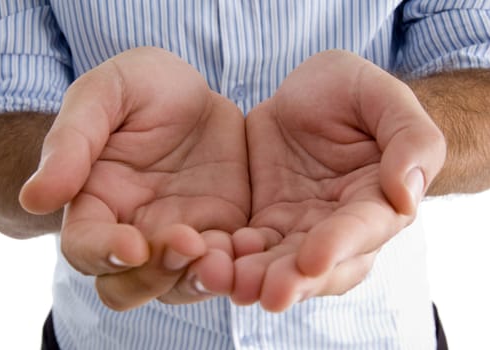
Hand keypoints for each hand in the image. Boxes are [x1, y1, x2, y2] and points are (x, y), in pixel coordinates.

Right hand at [19, 47, 249, 309]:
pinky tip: (251, 246)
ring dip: (197, 280)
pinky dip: (236, 267)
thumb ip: (71, 141)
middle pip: (128, 286)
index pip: (84, 248)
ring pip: (178, 286)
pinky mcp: (220, 231)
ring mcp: (179, 235)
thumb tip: (35, 199)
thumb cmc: (140, 88)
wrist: (194, 93)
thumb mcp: (105, 94)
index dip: (103, 253)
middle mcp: (133, 229)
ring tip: (222, 254)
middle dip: (154, 276)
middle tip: (186, 242)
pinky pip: (227, 266)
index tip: (132, 244)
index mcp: (95, 202)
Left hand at [231, 50, 445, 311]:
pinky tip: (217, 260)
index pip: (364, 229)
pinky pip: (252, 247)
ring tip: (237, 287)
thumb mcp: (382, 97)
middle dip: (298, 281)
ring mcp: (302, 226)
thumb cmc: (352, 91)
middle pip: (324, 265)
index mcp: (378, 199)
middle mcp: (341, 224)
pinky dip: (236, 259)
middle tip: (271, 294)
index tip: (314, 258)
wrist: (306, 92)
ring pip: (284, 265)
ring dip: (262, 280)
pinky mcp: (268, 221)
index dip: (341, 245)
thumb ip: (410, 139)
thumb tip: (406, 195)